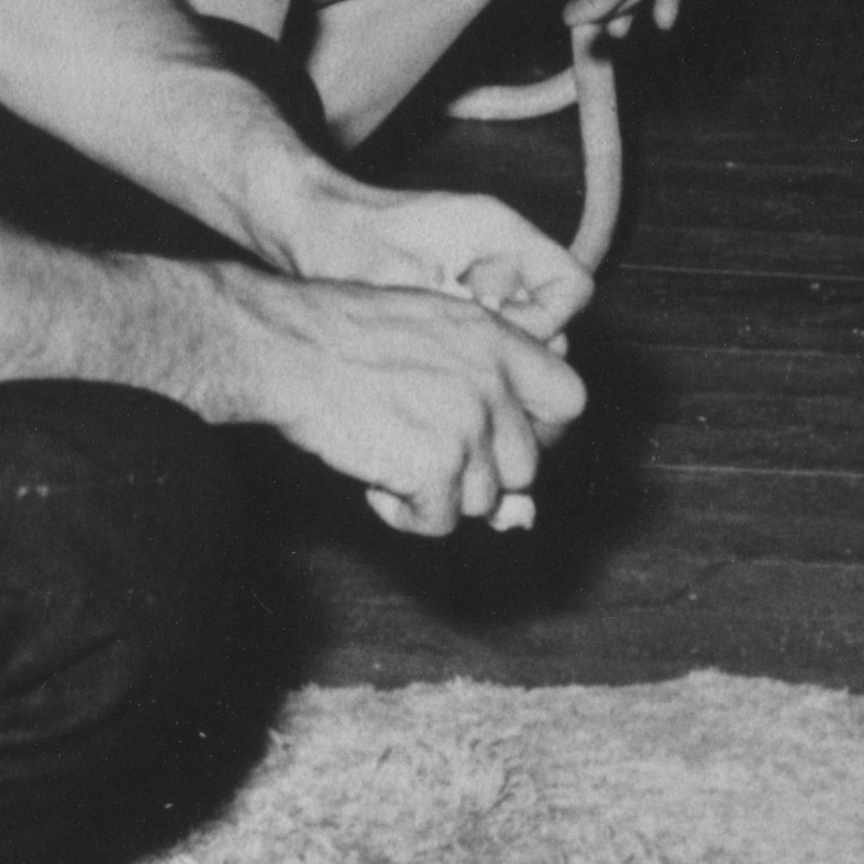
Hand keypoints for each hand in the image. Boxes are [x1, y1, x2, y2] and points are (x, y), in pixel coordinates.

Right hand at [199, 264, 589, 533]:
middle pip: (526, 466)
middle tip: (431, 461)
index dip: (542, 431)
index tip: (505, 442)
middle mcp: (494, 383)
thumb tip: (518, 507)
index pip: (570, 399)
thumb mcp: (432, 340)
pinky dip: (406, 514)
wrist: (293, 348)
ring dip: (438, 494)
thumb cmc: (350, 341)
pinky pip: (439, 522)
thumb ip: (482, 399)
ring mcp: (468, 427)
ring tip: (393, 459)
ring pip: (482, 500)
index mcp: (500, 341)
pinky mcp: (435, 468)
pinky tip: (376, 483)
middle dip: (482, 476)